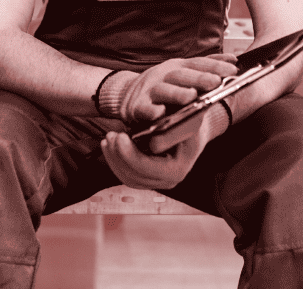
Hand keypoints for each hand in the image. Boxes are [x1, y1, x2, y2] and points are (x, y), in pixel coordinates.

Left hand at [100, 107, 223, 189]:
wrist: (194, 127)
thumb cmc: (191, 120)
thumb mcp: (189, 121)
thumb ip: (174, 133)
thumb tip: (153, 145)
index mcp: (177, 169)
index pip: (146, 168)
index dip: (129, 155)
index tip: (120, 136)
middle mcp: (168, 181)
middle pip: (134, 176)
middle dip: (118, 155)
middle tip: (110, 135)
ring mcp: (158, 181)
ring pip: (127, 177)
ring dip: (114, 158)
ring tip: (108, 138)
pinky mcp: (149, 177)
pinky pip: (128, 175)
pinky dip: (117, 160)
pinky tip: (111, 146)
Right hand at [112, 55, 236, 125]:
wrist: (125, 95)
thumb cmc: (161, 86)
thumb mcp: (183, 73)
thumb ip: (206, 68)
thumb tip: (233, 59)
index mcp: (177, 67)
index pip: (198, 63)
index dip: (215, 65)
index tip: (233, 69)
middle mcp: (163, 75)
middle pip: (182, 75)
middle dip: (199, 78)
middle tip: (216, 81)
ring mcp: (149, 90)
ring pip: (163, 90)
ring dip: (177, 93)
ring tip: (191, 97)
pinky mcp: (136, 107)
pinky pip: (144, 109)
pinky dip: (151, 111)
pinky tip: (159, 114)